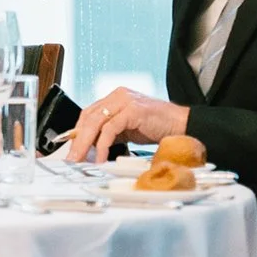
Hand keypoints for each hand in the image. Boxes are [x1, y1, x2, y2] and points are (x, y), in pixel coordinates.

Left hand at [64, 87, 189, 163]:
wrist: (184, 125)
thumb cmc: (158, 127)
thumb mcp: (128, 130)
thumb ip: (109, 133)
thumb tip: (89, 147)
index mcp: (115, 98)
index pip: (89, 114)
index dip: (78, 132)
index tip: (72, 149)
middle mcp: (118, 96)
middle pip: (89, 117)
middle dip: (77, 140)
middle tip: (71, 158)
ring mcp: (125, 101)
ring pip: (96, 122)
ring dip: (85, 144)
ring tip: (81, 160)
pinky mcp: (133, 110)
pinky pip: (110, 129)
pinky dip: (102, 145)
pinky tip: (100, 157)